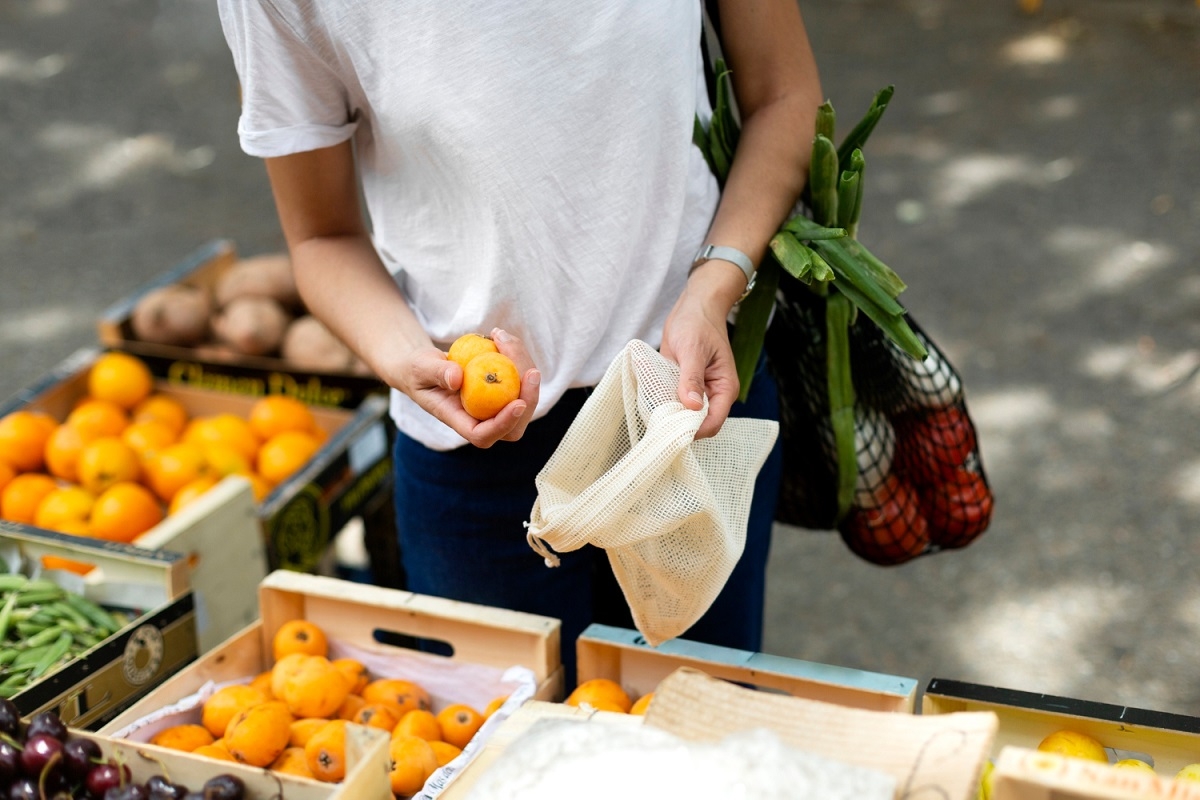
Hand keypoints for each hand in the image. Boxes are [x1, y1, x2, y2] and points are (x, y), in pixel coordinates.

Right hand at [393, 328, 540, 447]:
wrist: (425, 366)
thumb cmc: (417, 370)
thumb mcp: (420, 367)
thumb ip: (436, 372)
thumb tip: (457, 378)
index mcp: (458, 421)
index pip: (483, 435)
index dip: (503, 424)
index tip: (518, 403)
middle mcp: (480, 420)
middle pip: (514, 426)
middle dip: (529, 400)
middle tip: (531, 371)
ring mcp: (494, 408)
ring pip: (523, 400)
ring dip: (523, 368)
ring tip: (502, 338)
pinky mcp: (503, 391)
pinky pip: (520, 381)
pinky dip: (518, 358)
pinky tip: (502, 338)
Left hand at [661, 273, 740, 439]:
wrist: (693, 306)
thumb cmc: (697, 323)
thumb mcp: (692, 350)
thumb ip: (691, 379)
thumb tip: (692, 406)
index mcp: (724, 388)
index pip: (713, 423)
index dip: (695, 431)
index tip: (672, 430)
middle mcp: (713, 394)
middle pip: (698, 423)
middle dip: (680, 425)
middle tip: (657, 422)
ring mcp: (698, 391)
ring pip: (684, 415)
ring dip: (669, 415)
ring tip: (652, 412)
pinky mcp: (683, 385)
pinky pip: (673, 402)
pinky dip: (663, 403)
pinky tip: (651, 400)